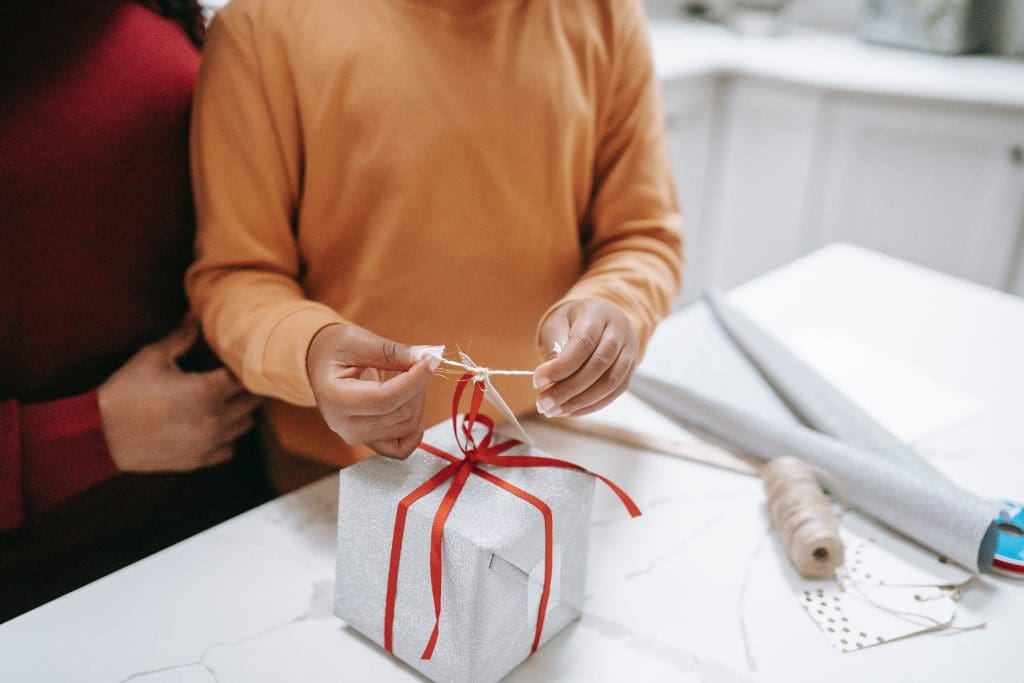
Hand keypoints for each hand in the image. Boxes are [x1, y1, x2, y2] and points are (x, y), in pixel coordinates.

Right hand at [98, 319, 259, 472]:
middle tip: (230, 380)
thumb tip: (195, 315)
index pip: (244, 376)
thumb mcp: (152, 357)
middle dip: (244, 388)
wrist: (100, 434)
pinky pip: (229, 449)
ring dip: (240, 412)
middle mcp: (214, 419)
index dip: (238, 366)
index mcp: (206, 390)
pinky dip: (227, 437)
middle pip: (251, 400)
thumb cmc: (124, 392)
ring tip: (223, 402)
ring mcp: (208, 443)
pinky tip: (211, 426)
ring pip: (246, 425)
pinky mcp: (198, 461)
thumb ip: (181, 337)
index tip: (229, 362)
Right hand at [306, 323, 440, 459]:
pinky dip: (414, 432)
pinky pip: (400, 449)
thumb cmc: (334, 349)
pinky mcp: (368, 441)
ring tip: (409, 378)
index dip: (415, 380)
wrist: (321, 365)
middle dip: (418, 386)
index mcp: (336, 398)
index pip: (386, 398)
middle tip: (415, 362)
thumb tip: (424, 357)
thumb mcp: (357, 340)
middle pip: (400, 413)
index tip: (431, 360)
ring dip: (418, 401)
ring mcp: (357, 437)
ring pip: (406, 427)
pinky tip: (414, 408)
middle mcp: (345, 425)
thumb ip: (390, 351)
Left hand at [533, 298, 637, 417]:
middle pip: (598, 365)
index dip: (560, 366)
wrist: (597, 318)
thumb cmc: (571, 321)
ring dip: (579, 402)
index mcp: (598, 314)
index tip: (537, 381)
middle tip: (543, 404)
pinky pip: (613, 393)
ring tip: (553, 411)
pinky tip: (569, 410)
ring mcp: (629, 351)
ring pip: (609, 383)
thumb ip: (555, 349)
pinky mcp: (630, 370)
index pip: (583, 343)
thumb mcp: (557, 324)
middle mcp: (619, 331)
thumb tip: (550, 381)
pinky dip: (590, 405)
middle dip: (568, 389)